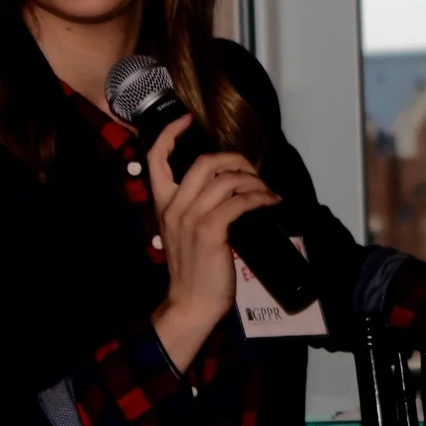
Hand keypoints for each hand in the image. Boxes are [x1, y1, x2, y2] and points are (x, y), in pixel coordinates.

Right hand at [145, 116, 279, 369]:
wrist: (190, 304)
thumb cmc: (192, 271)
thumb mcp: (183, 234)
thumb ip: (195, 210)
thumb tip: (227, 189)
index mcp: (163, 205)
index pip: (156, 159)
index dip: (170, 134)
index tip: (186, 121)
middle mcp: (174, 207)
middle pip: (204, 163)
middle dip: (235, 160)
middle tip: (253, 172)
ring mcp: (191, 219)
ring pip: (226, 180)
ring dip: (254, 182)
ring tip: (267, 193)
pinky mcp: (211, 232)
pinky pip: (240, 202)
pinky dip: (259, 198)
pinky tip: (270, 203)